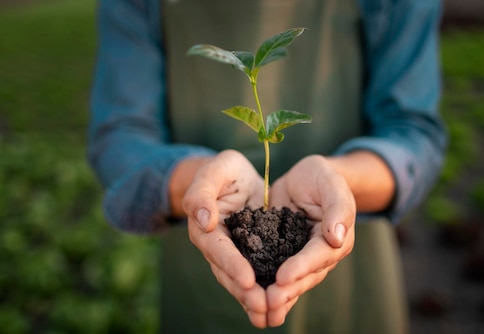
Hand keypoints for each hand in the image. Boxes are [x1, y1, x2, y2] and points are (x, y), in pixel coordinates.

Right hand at [181, 150, 268, 327]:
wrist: (237, 178)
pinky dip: (266, 292)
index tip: (247, 280)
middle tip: (264, 307)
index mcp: (205, 228)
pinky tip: (280, 308)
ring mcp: (234, 255)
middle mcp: (218, 247)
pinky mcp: (252, 257)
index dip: (231, 265)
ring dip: (255, 300)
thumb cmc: (224, 170)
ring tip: (272, 315)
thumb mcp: (216, 170)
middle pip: (228, 273)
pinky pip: (258, 277)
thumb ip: (203, 191)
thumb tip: (204, 219)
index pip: (218, 249)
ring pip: (242, 282)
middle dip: (245, 292)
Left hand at [266, 155, 355, 326]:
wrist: (305, 178)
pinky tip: (250, 302)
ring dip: (277, 297)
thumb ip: (337, 207)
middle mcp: (320, 254)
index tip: (282, 279)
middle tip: (268, 302)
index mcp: (336, 238)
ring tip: (259, 311)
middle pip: (305, 276)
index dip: (301, 268)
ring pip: (291, 281)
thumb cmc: (321, 177)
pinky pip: (275, 273)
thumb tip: (337, 237)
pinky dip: (265, 288)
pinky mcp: (283, 256)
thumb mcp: (331, 183)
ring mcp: (301, 258)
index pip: (318, 255)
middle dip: (287, 290)